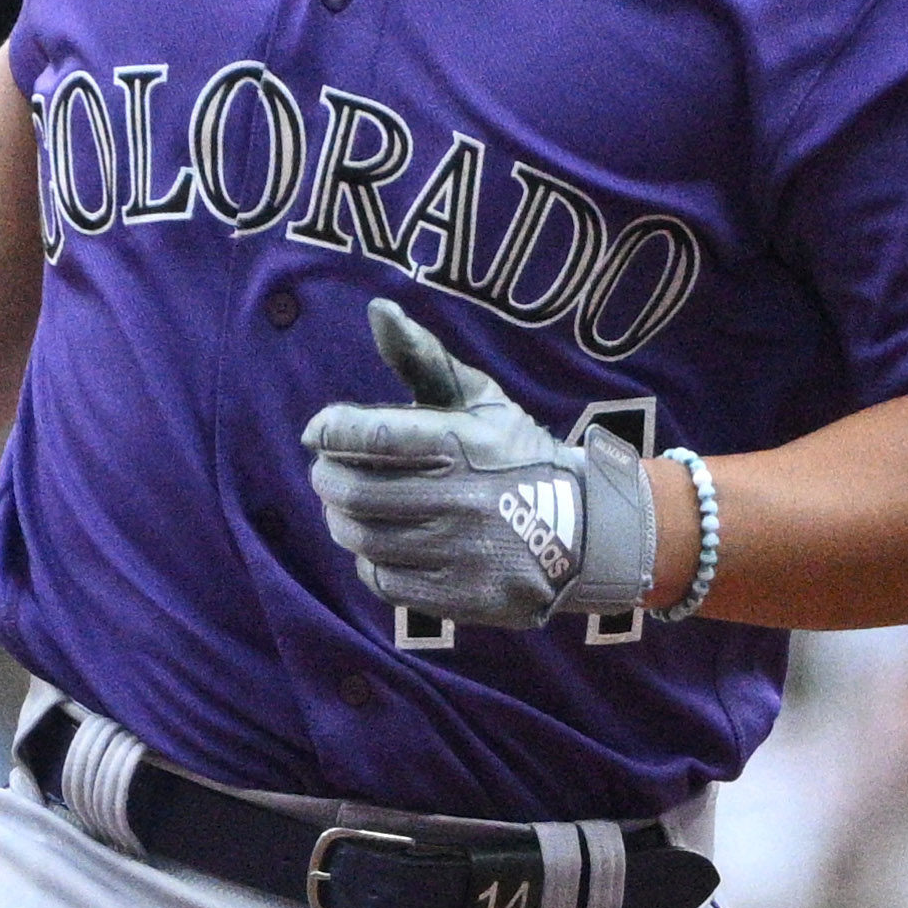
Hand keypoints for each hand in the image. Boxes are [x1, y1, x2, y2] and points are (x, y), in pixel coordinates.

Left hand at [302, 302, 653, 629]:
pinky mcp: (460, 597)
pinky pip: (383, 580)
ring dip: (340, 518)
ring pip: (362, 538)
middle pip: (354, 492)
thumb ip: (424, 357)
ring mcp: (461, 554)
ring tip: (347, 506)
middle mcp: (462, 500)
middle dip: (326, 478)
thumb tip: (378, 310)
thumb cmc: (517, 455)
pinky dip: (369, 559)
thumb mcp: (481, 399)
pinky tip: (380, 543)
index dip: (329, 431)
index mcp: (464, 444)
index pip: (367, 436)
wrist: (586, 531)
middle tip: (327, 472)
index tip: (321, 431)